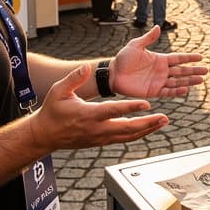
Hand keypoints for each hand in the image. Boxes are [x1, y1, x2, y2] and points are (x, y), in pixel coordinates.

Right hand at [28, 65, 169, 151]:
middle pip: (126, 128)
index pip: (113, 111)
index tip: (146, 104)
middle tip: (164, 117)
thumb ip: (74, 79)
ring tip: (163, 122)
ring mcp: (100, 138)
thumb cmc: (52, 111)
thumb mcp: (58, 91)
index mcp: (87, 115)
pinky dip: (138, 134)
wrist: (45, 135)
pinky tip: (149, 127)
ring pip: (128, 136)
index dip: (130, 108)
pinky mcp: (101, 141)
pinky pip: (123, 139)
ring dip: (147, 129)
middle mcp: (96, 129)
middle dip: (147, 124)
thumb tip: (87, 68)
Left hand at [111, 26, 207, 98]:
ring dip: (189, 81)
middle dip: (193, 71)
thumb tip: (158, 27)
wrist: (113, 74)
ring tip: (200, 80)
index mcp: (160, 59)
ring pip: (178, 82)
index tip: (200, 57)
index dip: (189, 58)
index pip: (178, 58)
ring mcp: (158, 81)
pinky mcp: (153, 91)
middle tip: (206, 71)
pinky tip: (186, 89)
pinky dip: (177, 91)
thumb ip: (148, 38)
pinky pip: (168, 92)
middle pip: (181, 71)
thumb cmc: (123, 59)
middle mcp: (162, 71)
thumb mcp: (136, 45)